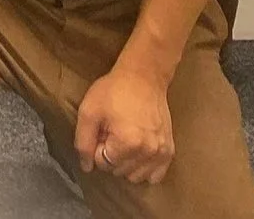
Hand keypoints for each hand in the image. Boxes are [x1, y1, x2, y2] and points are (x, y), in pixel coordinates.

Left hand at [74, 64, 174, 184]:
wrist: (144, 77)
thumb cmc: (113, 91)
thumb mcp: (89, 112)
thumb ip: (83, 142)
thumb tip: (86, 167)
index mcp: (127, 143)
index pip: (103, 164)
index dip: (97, 148)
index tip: (101, 131)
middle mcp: (148, 152)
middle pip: (119, 171)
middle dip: (110, 155)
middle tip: (111, 133)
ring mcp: (161, 153)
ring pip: (136, 177)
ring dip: (126, 164)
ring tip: (124, 141)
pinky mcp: (170, 151)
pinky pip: (155, 176)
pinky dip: (144, 169)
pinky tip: (138, 154)